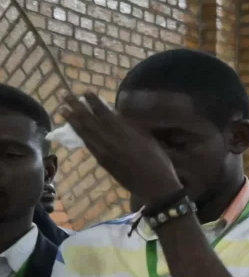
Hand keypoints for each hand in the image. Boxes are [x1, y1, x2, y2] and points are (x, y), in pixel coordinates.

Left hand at [61, 94, 184, 206]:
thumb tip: (116, 115)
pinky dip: (80, 134)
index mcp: (125, 132)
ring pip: (84, 132)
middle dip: (76, 106)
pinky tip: (74, 128)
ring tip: (62, 109)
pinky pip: (87, 144)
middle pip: (89, 120)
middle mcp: (111, 139)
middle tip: (64, 94)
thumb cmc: (158, 160)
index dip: (93, 101)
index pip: (104, 113)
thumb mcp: (148, 139)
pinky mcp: (101, 160)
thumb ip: (131, 127)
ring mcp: (104, 151)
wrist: (154, 185)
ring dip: (72, 119)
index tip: (85, 91)